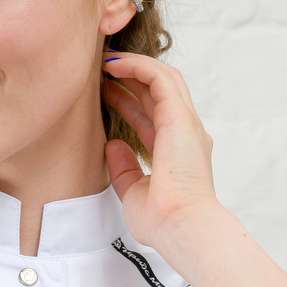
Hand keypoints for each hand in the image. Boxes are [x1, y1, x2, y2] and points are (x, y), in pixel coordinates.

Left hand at [101, 50, 220, 253]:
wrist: (181, 226)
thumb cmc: (162, 220)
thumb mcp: (133, 192)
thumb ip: (124, 168)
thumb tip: (111, 144)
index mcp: (176, 153)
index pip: (151, 117)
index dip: (128, 102)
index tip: (105, 93)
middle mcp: (184, 135)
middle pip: (157, 93)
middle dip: (131, 78)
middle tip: (101, 71)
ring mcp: (185, 123)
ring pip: (162, 78)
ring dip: (134, 65)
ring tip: (106, 60)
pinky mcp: (179, 116)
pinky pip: (159, 77)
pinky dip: (137, 66)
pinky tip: (114, 63)